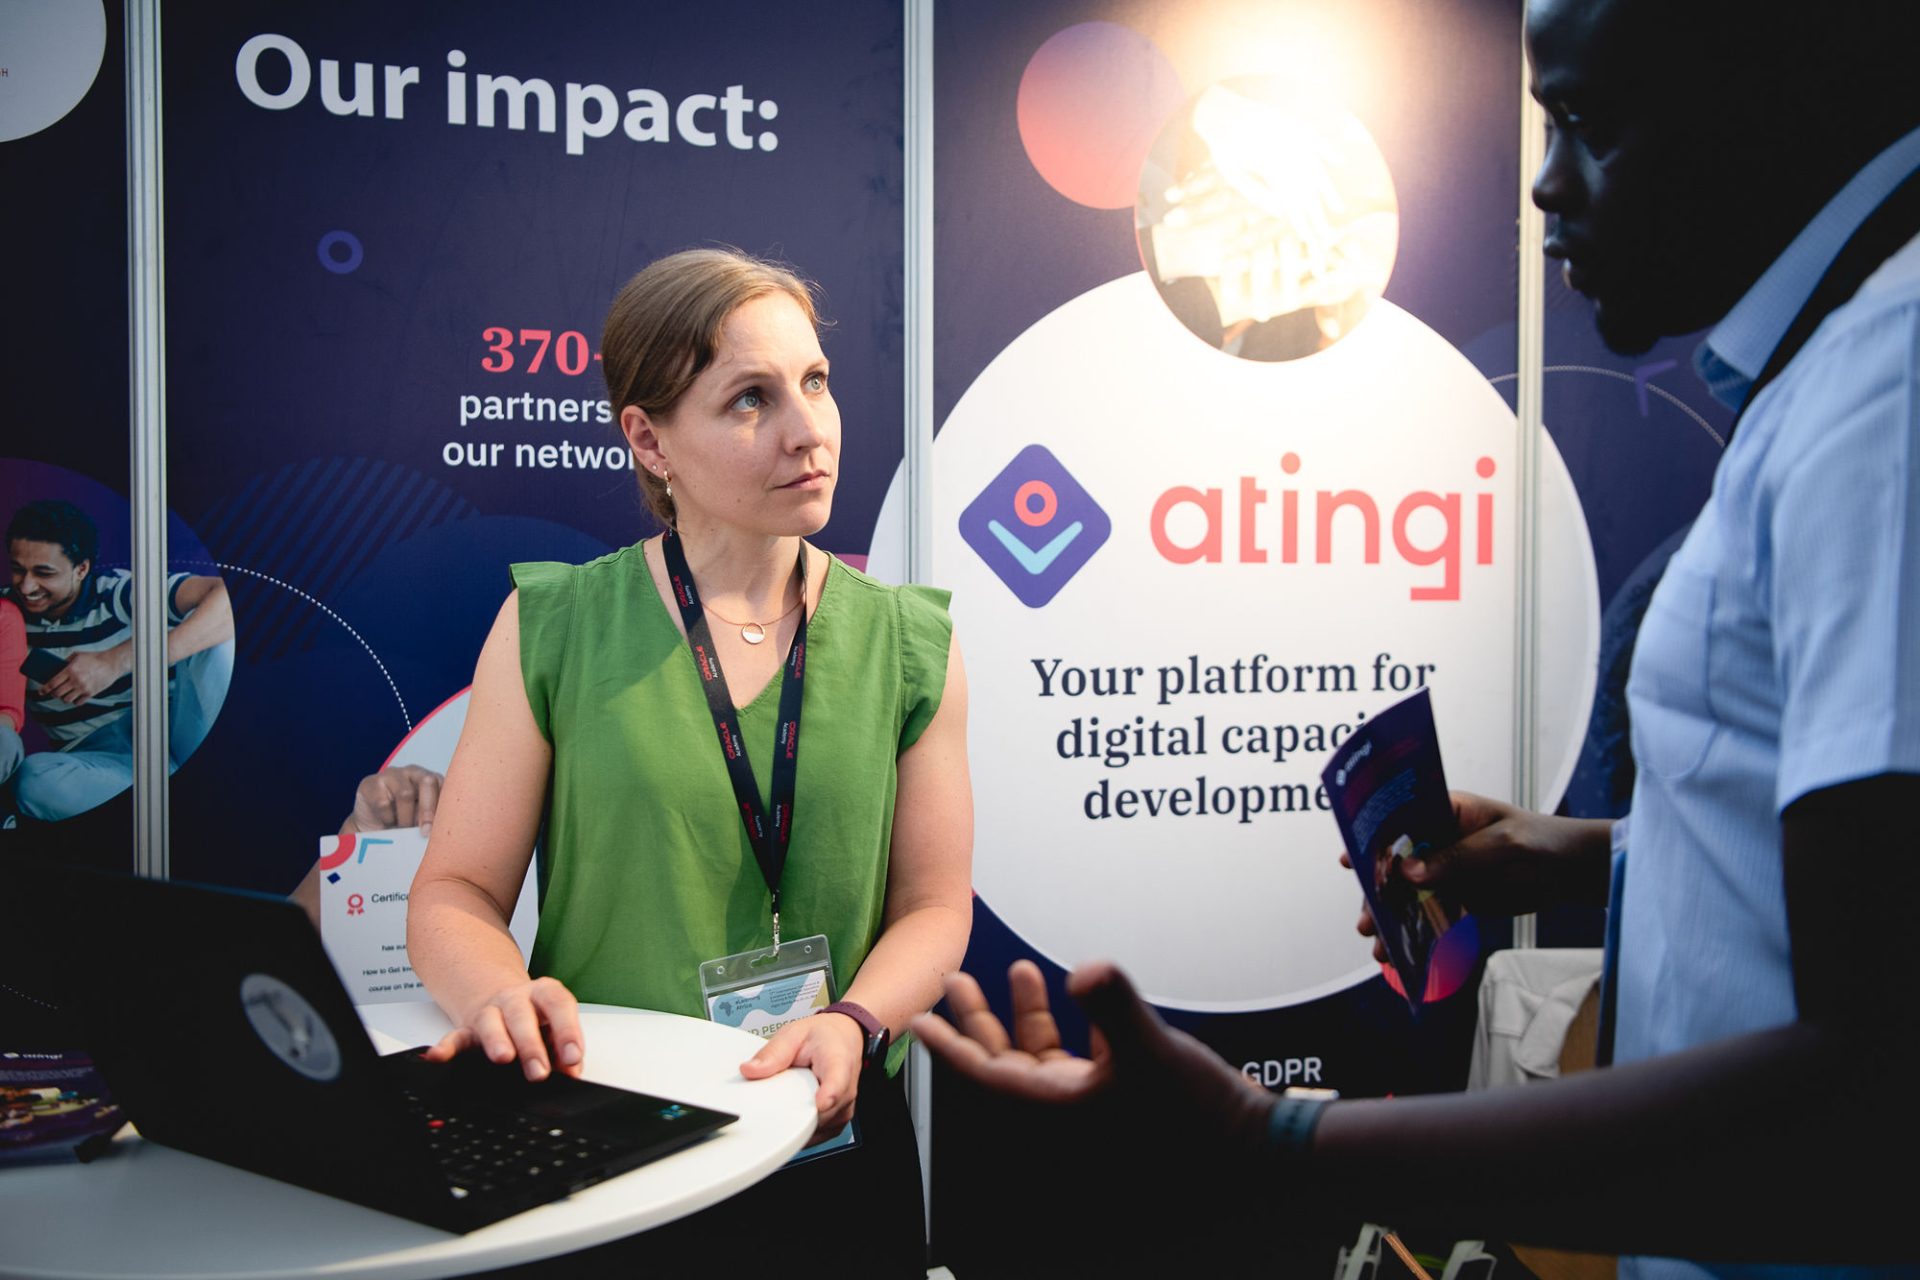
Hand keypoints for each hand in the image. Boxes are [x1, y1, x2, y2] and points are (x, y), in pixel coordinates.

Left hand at [38, 646, 129, 704]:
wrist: (112, 663)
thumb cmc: (94, 657)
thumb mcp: (77, 655)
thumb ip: (66, 662)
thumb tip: (56, 668)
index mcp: (70, 670)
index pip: (52, 683)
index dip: (44, 689)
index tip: (41, 692)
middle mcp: (76, 680)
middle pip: (58, 693)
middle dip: (53, 694)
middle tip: (53, 693)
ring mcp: (84, 688)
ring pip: (67, 699)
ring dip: (63, 698)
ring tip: (64, 695)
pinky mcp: (91, 693)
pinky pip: (78, 702)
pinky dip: (74, 701)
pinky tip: (74, 698)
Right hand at [342, 764, 443, 834]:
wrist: (370, 827)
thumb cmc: (402, 823)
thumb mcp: (421, 821)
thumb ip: (433, 820)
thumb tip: (441, 832)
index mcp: (431, 779)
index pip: (444, 784)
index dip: (445, 805)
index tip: (443, 827)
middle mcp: (413, 772)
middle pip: (428, 781)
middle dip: (428, 809)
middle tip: (425, 832)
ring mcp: (391, 774)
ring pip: (405, 794)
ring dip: (406, 818)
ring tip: (403, 829)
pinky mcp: (371, 782)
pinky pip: (383, 802)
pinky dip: (387, 818)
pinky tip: (386, 822)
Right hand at [420, 975, 584, 1082]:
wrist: (502, 998)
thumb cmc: (535, 1018)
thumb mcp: (554, 1027)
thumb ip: (564, 1050)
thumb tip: (572, 1072)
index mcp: (543, 994)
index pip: (559, 1005)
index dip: (568, 1031)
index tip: (573, 1058)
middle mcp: (515, 1000)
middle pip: (522, 1014)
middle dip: (531, 1045)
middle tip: (539, 1072)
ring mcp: (490, 1012)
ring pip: (490, 1021)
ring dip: (497, 1040)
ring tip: (503, 1058)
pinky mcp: (467, 1029)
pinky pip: (455, 1036)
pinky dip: (446, 1048)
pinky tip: (437, 1056)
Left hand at [740, 1011, 865, 1143]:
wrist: (843, 1038)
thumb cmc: (822, 1037)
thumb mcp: (794, 1034)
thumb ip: (773, 1053)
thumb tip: (749, 1070)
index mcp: (838, 1063)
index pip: (837, 1084)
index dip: (828, 1096)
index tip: (819, 1103)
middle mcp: (846, 1089)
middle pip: (820, 1114)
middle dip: (793, 1110)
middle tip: (780, 1091)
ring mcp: (844, 1108)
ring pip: (816, 1128)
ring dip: (797, 1119)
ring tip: (793, 1094)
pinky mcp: (838, 1121)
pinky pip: (817, 1134)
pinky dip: (802, 1126)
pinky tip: (797, 1107)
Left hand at [913, 960, 1272, 1156]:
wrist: (1251, 1147)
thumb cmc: (1200, 1115)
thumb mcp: (1153, 1052)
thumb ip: (1116, 1007)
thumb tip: (1086, 969)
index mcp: (1059, 1107)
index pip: (987, 1075)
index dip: (951, 1044)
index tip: (919, 1019)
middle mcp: (1067, 1108)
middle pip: (1005, 1061)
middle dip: (979, 1020)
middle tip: (955, 981)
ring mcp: (1093, 1102)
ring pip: (1041, 1054)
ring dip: (1026, 1014)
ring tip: (1019, 972)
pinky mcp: (1121, 1095)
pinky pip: (1082, 1056)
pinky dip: (1076, 1024)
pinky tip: (1082, 995)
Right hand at [1344, 791, 1612, 959]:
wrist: (1574, 872)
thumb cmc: (1544, 841)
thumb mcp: (1504, 844)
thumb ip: (1459, 857)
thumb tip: (1410, 871)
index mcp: (1444, 810)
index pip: (1399, 819)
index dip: (1372, 837)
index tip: (1350, 860)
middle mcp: (1437, 838)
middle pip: (1395, 864)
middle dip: (1377, 893)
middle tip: (1366, 921)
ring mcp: (1445, 868)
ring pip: (1407, 893)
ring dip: (1391, 918)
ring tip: (1378, 947)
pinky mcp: (1456, 895)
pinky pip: (1427, 913)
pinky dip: (1412, 932)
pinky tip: (1399, 953)